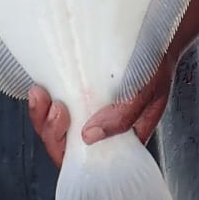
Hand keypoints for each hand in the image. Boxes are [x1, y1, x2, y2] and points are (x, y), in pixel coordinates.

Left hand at [27, 51, 177, 169]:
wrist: (157, 38)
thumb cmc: (157, 66)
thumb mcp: (149, 91)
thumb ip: (125, 116)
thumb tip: (91, 136)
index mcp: (122, 139)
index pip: (88, 161)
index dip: (68, 153)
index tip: (62, 133)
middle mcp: (101, 129)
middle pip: (66, 145)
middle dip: (51, 130)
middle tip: (54, 108)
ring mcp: (88, 111)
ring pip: (56, 126)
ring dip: (43, 114)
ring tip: (40, 95)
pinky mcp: (78, 92)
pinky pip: (55, 105)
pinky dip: (45, 100)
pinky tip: (41, 88)